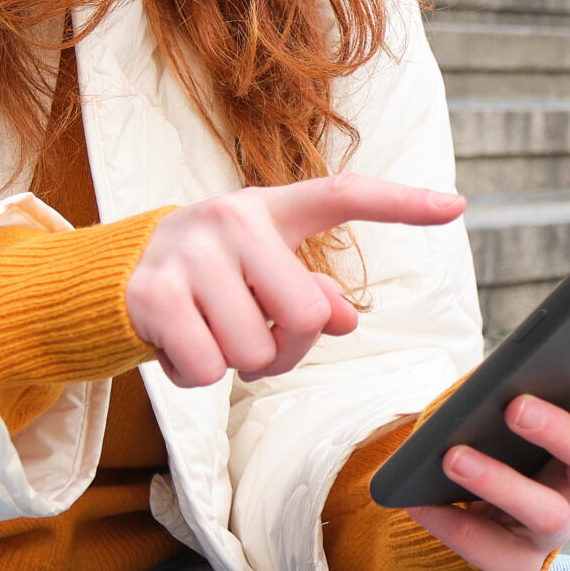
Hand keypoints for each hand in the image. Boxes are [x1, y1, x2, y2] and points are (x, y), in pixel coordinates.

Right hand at [125, 174, 465, 387]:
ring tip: (209, 334)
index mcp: (270, 209)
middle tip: (255, 340)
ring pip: (254, 353)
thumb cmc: (206, 279)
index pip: (343, 195)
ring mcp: (191, 254)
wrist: (111, 280)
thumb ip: (308, 294)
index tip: (457, 206)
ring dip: (237, 365)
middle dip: (285, 350)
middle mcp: (232, 219)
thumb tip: (345, 321)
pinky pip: (207, 369)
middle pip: (305, 317)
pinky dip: (195, 375)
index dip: (402, 204)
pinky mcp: (154, 294)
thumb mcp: (258, 274)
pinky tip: (177, 346)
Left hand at [404, 366, 569, 570]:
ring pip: (549, 514)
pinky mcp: (521, 562)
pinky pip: (494, 552)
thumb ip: (511, 384)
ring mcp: (556, 527)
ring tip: (452, 456)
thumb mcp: (503, 401)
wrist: (466, 499)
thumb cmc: (492, 431)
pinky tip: (420, 504)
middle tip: (516, 407)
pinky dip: (455, 526)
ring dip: (501, 483)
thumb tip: (493, 380)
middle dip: (560, 432)